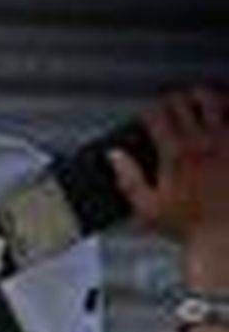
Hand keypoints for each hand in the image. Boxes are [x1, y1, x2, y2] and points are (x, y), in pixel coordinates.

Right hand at [111, 88, 228, 281]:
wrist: (222, 233)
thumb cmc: (188, 226)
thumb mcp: (148, 209)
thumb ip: (128, 180)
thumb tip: (114, 156)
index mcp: (174, 154)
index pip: (157, 114)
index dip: (149, 112)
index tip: (147, 117)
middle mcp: (200, 141)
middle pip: (183, 99)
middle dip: (173, 101)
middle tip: (170, 108)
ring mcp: (223, 140)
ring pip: (211, 98)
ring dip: (201, 97)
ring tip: (196, 103)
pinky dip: (225, 110)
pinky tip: (220, 115)